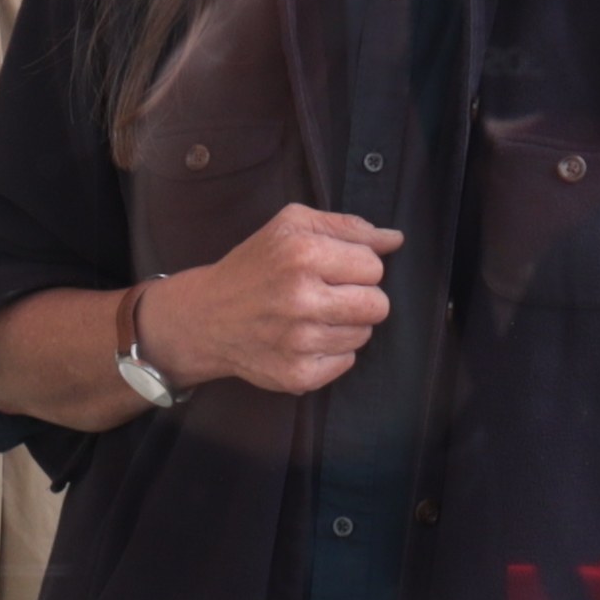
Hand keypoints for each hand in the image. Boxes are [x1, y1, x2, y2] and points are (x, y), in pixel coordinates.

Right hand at [142, 206, 402, 397]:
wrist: (205, 317)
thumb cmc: (253, 265)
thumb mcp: (291, 225)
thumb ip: (348, 226)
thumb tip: (394, 239)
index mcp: (303, 254)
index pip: (374, 266)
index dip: (358, 266)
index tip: (334, 270)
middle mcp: (301, 298)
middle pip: (378, 304)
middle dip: (360, 297)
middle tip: (330, 294)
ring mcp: (299, 341)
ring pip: (365, 335)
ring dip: (346, 325)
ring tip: (313, 316)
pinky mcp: (297, 375)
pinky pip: (347, 362)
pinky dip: (332, 351)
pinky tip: (305, 339)